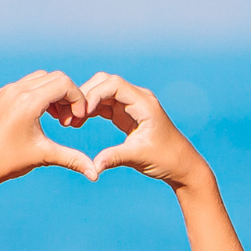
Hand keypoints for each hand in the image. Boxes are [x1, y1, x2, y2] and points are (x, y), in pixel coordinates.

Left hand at [0, 71, 93, 196]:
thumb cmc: (7, 163)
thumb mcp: (43, 157)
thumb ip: (73, 160)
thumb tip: (96, 175)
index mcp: (28, 102)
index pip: (64, 84)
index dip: (78, 99)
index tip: (79, 119)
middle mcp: (16, 91)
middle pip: (56, 77)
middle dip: (68, 96)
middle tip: (69, 120)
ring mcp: (7, 91)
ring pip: (42, 78)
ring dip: (55, 94)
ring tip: (57, 119)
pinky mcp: (1, 95)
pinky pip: (28, 84)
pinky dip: (41, 94)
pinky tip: (43, 116)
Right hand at [80, 73, 207, 188]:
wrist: (181, 165)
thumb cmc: (166, 159)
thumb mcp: (139, 157)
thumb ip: (114, 158)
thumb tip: (93, 167)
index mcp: (144, 103)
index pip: (114, 85)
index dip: (94, 94)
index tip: (80, 113)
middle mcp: (138, 99)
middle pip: (105, 82)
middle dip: (86, 95)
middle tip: (70, 116)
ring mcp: (131, 105)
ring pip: (102, 92)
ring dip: (86, 103)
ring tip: (70, 121)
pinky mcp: (126, 114)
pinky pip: (104, 105)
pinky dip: (90, 111)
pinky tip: (78, 123)